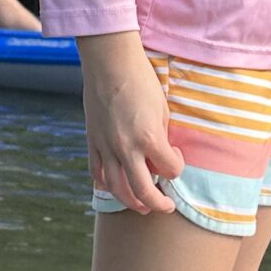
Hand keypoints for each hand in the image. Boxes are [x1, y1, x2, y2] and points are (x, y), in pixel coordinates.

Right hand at [78, 31, 182, 214]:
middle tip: (166, 206)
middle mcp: (126, 148)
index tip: (177, 156)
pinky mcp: (93, 142)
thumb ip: (161, 137)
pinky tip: (115, 187)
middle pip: (143, 191)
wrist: (110, 63)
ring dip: (131, 202)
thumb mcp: (161, 109)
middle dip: (157, 203)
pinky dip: (107, 184)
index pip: (170, 169)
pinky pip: (98, 172)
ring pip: (117, 188)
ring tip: (141, 206)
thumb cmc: (141, 81)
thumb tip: (160, 156)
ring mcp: (107, 147)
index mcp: (149, 138)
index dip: (177, 166)